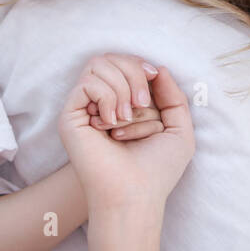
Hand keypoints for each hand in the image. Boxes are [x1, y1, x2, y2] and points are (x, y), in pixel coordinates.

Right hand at [58, 56, 194, 214]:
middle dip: (133, 73)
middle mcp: (101, 103)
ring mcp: (84, 109)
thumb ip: (173, 95)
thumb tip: (158, 68)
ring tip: (126, 118)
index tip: (154, 80)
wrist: (136, 194)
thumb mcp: (179, 127)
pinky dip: (107, 97)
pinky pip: (87, 83)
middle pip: (111, 57)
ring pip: (98, 65)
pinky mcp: (70, 117)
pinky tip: (111, 124)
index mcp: (123, 103)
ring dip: (121, 88)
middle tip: (141, 103)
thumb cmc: (157, 168)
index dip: (140, 66)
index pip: (124, 63)